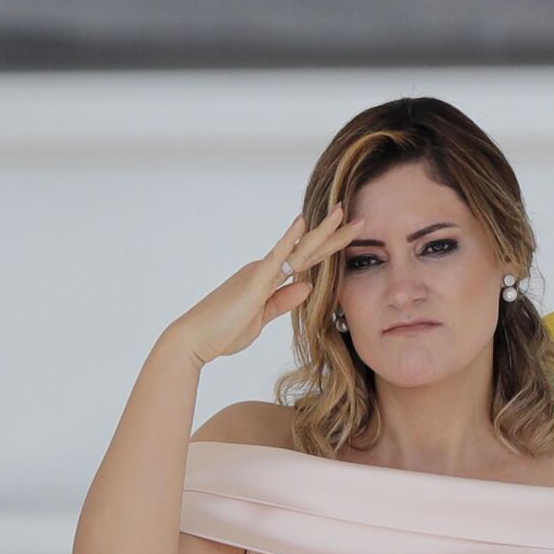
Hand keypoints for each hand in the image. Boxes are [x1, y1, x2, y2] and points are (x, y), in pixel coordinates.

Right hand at [167, 206, 362, 366]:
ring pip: (298, 250)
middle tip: (359, 218)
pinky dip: (289, 240)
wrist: (194, 340)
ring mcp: (259, 273)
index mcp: (267, 279)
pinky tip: (302, 223)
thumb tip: (308, 287)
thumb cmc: (222, 332)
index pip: (306, 261)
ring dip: (322, 232)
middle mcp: (265, 270)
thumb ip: (282, 302)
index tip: (350, 234)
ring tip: (342, 212)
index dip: (329, 248)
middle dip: (335, 234)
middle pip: (308, 250)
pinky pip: (276, 258)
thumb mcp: (260, 318)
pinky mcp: (254, 282)